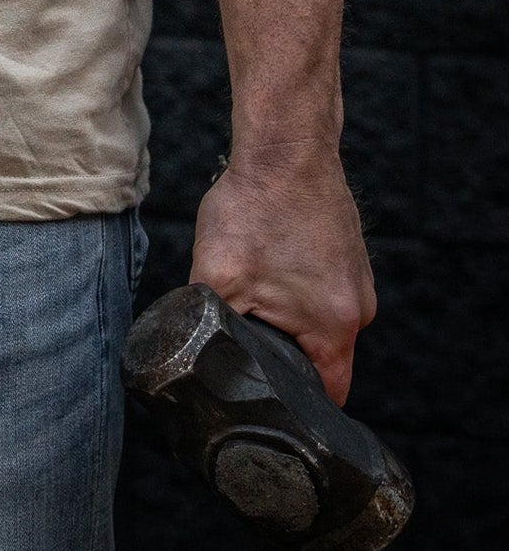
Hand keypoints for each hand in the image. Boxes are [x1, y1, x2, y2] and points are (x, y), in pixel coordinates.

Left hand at [189, 142, 375, 405]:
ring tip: (252, 284)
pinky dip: (290, 284)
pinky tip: (266, 260)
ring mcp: (356, 280)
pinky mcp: (346, 256)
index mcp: (336, 328)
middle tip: (242, 330)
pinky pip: (317, 289)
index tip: (261, 396)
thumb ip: (208, 324)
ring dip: (282, 313)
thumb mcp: (215, 274)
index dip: (292, 402)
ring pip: (315, 320)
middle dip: (278, 351)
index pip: (325, 396)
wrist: (286, 148)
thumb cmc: (256, 207)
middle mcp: (358, 310)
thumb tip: (192, 354)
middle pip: (318, 358)